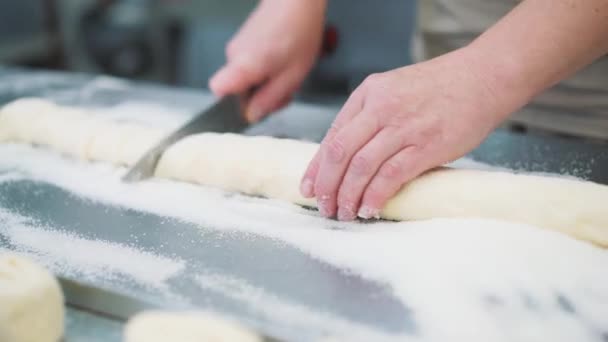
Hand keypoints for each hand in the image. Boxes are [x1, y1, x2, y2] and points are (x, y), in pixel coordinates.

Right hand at [209, 0, 325, 121]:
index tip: (252, 107)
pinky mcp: (246, 41)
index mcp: (242, 65)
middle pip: (236, 89)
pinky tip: (284, 62)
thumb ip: (270, 99)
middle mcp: (234, 55)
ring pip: (247, 78)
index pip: (217, 90)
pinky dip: (267, 69)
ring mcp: (239, 46)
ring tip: (288, 73)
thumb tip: (252, 116)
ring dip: (267, 83)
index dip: (231, 103)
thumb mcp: (292, 76)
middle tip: (284, 92)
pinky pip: (251, 65)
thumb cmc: (298, 31)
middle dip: (260, 97)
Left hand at [300, 48, 521, 219]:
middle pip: (339, 153)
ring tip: (345, 212)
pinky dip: (375, 195)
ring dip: (348, 195)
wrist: (484, 77)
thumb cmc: (439, 88)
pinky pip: (391, 175)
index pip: (332, 135)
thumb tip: (348, 157)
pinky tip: (369, 209)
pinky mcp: (426, 146)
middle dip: (327, 185)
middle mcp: (380, 108)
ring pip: (360, 167)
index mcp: (368, 93)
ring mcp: (403, 127)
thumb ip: (370, 116)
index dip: (317, 167)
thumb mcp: (394, 89)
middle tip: (324, 207)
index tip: (309, 188)